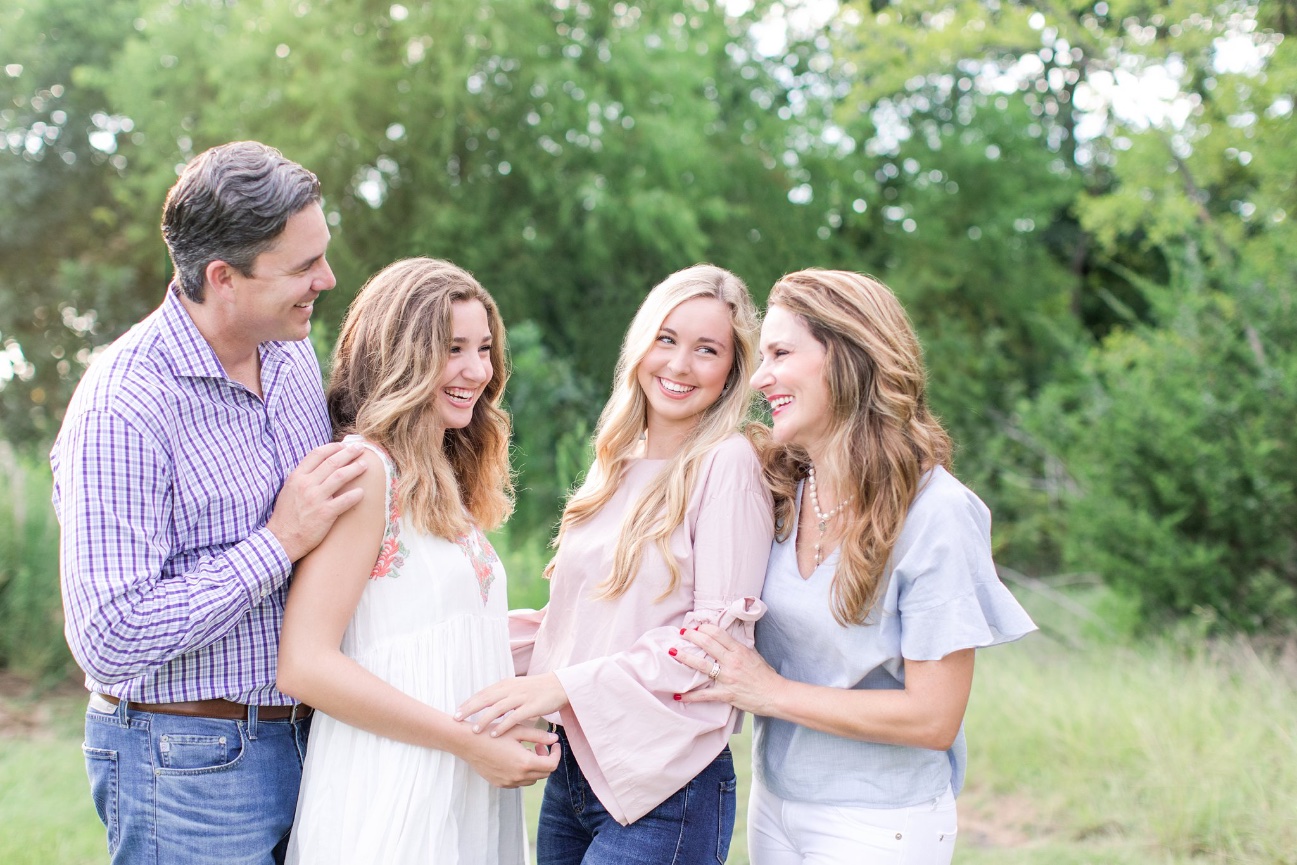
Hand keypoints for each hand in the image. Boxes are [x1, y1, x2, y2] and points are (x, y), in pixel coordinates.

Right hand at [267, 442, 367, 560]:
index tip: (344, 446)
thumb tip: (318, 465)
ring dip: (355, 468)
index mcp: (296, 477)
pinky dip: (355, 495)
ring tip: (365, 465)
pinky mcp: (325, 513)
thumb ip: (302, 477)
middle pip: (332, 462)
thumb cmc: (286, 516)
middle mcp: (306, 485)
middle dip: (348, 453)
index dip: (333, 447)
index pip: (317, 454)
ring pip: (340, 477)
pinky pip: (345, 500)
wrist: (281, 540)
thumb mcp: (289, 490)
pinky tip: (362, 492)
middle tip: (360, 449)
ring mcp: (315, 498)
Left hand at [454, 673, 569, 736]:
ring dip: (484, 719)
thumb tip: (484, 705)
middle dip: (470, 709)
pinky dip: (503, 725)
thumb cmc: (535, 690)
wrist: (558, 686)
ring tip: (474, 730)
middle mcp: (511, 689)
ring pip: (498, 708)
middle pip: (486, 699)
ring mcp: (521, 697)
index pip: (483, 693)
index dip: (469, 703)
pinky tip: (494, 733)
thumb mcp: (515, 688)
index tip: (456, 713)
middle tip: (456, 719)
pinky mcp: (532, 706)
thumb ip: (501, 695)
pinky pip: (514, 717)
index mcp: (505, 684)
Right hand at [459, 722, 561, 787]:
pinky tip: (515, 758)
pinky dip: (523, 772)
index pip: (551, 765)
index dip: (556, 754)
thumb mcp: (518, 730)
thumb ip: (539, 736)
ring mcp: (507, 782)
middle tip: (540, 745)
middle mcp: (517, 776)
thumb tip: (554, 739)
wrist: (467, 743)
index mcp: (524, 763)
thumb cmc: (492, 732)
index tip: (554, 744)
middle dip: (546, 760)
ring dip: (535, 767)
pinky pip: (518, 782)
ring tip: (527, 750)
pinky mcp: (499, 783)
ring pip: (532, 779)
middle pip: (544, 774)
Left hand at [674, 624, 783, 715]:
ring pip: (702, 666)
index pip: (718, 633)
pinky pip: (705, 695)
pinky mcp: (726, 694)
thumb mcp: (754, 655)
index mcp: (739, 650)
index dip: (705, 627)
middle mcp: (732, 662)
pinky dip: (691, 696)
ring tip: (673, 652)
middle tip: (682, 632)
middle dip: (692, 636)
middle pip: (707, 644)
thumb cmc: (766, 676)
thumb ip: (739, 648)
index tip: (696, 626)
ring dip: (685, 658)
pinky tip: (679, 695)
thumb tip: (726, 641)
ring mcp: (728, 678)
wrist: (775, 695)